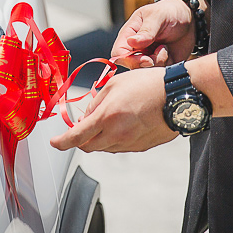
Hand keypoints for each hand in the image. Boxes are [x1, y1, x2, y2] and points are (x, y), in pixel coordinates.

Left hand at [49, 67, 177, 152]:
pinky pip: (120, 147)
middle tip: (83, 126)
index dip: (62, 142)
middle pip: (88, 147)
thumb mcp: (114, 84)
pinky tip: (124, 123)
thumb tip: (86, 116)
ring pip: (104, 148)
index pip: (76, 137)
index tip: (55, 143)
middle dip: (80, 139)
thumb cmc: (148, 84)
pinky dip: (115, 139)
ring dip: (99, 138)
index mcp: (106, 117)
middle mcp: (116, 135)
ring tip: (110, 118)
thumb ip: (96, 102)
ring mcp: (130, 144)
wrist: (177, 96)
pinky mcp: (141, 147)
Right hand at [111, 0, 195, 68]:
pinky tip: (170, 53)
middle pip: (132, 66)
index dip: (129, 60)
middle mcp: (136, 50)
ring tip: (165, 47)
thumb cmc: (169, 12)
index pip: (118, 54)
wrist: (189, 19)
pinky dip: (168, 65)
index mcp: (129, 35)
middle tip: (161, 50)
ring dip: (159, 62)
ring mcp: (148, 58)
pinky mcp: (161, 65)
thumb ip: (146, 30)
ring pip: (147, 71)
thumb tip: (131, 42)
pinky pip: (160, 73)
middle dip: (147, 63)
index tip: (147, 58)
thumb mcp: (158, 16)